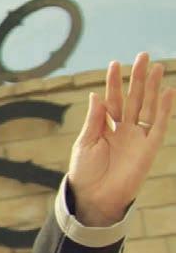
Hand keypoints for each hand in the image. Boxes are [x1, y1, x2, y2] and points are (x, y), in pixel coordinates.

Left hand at [68, 52, 173, 225]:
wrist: (93, 197)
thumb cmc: (85, 172)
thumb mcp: (85, 142)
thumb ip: (94, 120)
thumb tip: (96, 95)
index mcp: (105, 127)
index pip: (112, 99)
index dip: (114, 82)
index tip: (115, 63)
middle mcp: (123, 129)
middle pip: (133, 98)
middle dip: (137, 78)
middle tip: (143, 56)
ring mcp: (137, 137)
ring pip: (147, 107)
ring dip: (152, 88)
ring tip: (157, 66)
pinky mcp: (149, 148)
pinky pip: (158, 125)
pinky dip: (164, 109)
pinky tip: (167, 92)